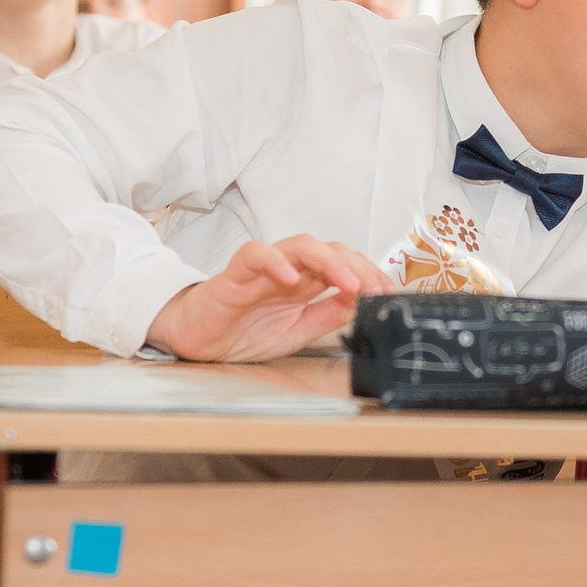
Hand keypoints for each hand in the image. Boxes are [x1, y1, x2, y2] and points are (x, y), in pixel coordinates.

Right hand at [147, 235, 390, 361]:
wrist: (197, 340)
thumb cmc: (243, 332)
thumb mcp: (297, 332)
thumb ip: (328, 315)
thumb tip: (363, 302)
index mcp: (306, 283)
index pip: (345, 267)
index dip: (370, 277)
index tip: (389, 295)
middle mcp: (289, 269)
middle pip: (330, 250)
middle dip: (358, 266)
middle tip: (375, 288)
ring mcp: (263, 268)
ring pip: (299, 245)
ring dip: (327, 260)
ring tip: (346, 281)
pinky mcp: (235, 273)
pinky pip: (255, 255)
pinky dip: (274, 262)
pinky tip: (290, 277)